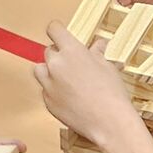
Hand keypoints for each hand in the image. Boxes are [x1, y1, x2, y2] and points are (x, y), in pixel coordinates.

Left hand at [34, 23, 137, 144]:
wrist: (109, 123)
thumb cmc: (112, 93)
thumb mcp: (107, 67)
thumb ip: (97, 53)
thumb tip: (99, 44)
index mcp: (71, 51)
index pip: (54, 29)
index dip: (58, 31)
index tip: (61, 34)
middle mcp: (56, 65)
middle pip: (48, 51)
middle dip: (59, 55)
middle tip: (73, 64)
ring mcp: (49, 84)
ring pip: (40, 69)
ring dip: (49, 70)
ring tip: (66, 79)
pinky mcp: (47, 101)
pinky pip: (45, 90)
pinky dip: (53, 90)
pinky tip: (69, 96)